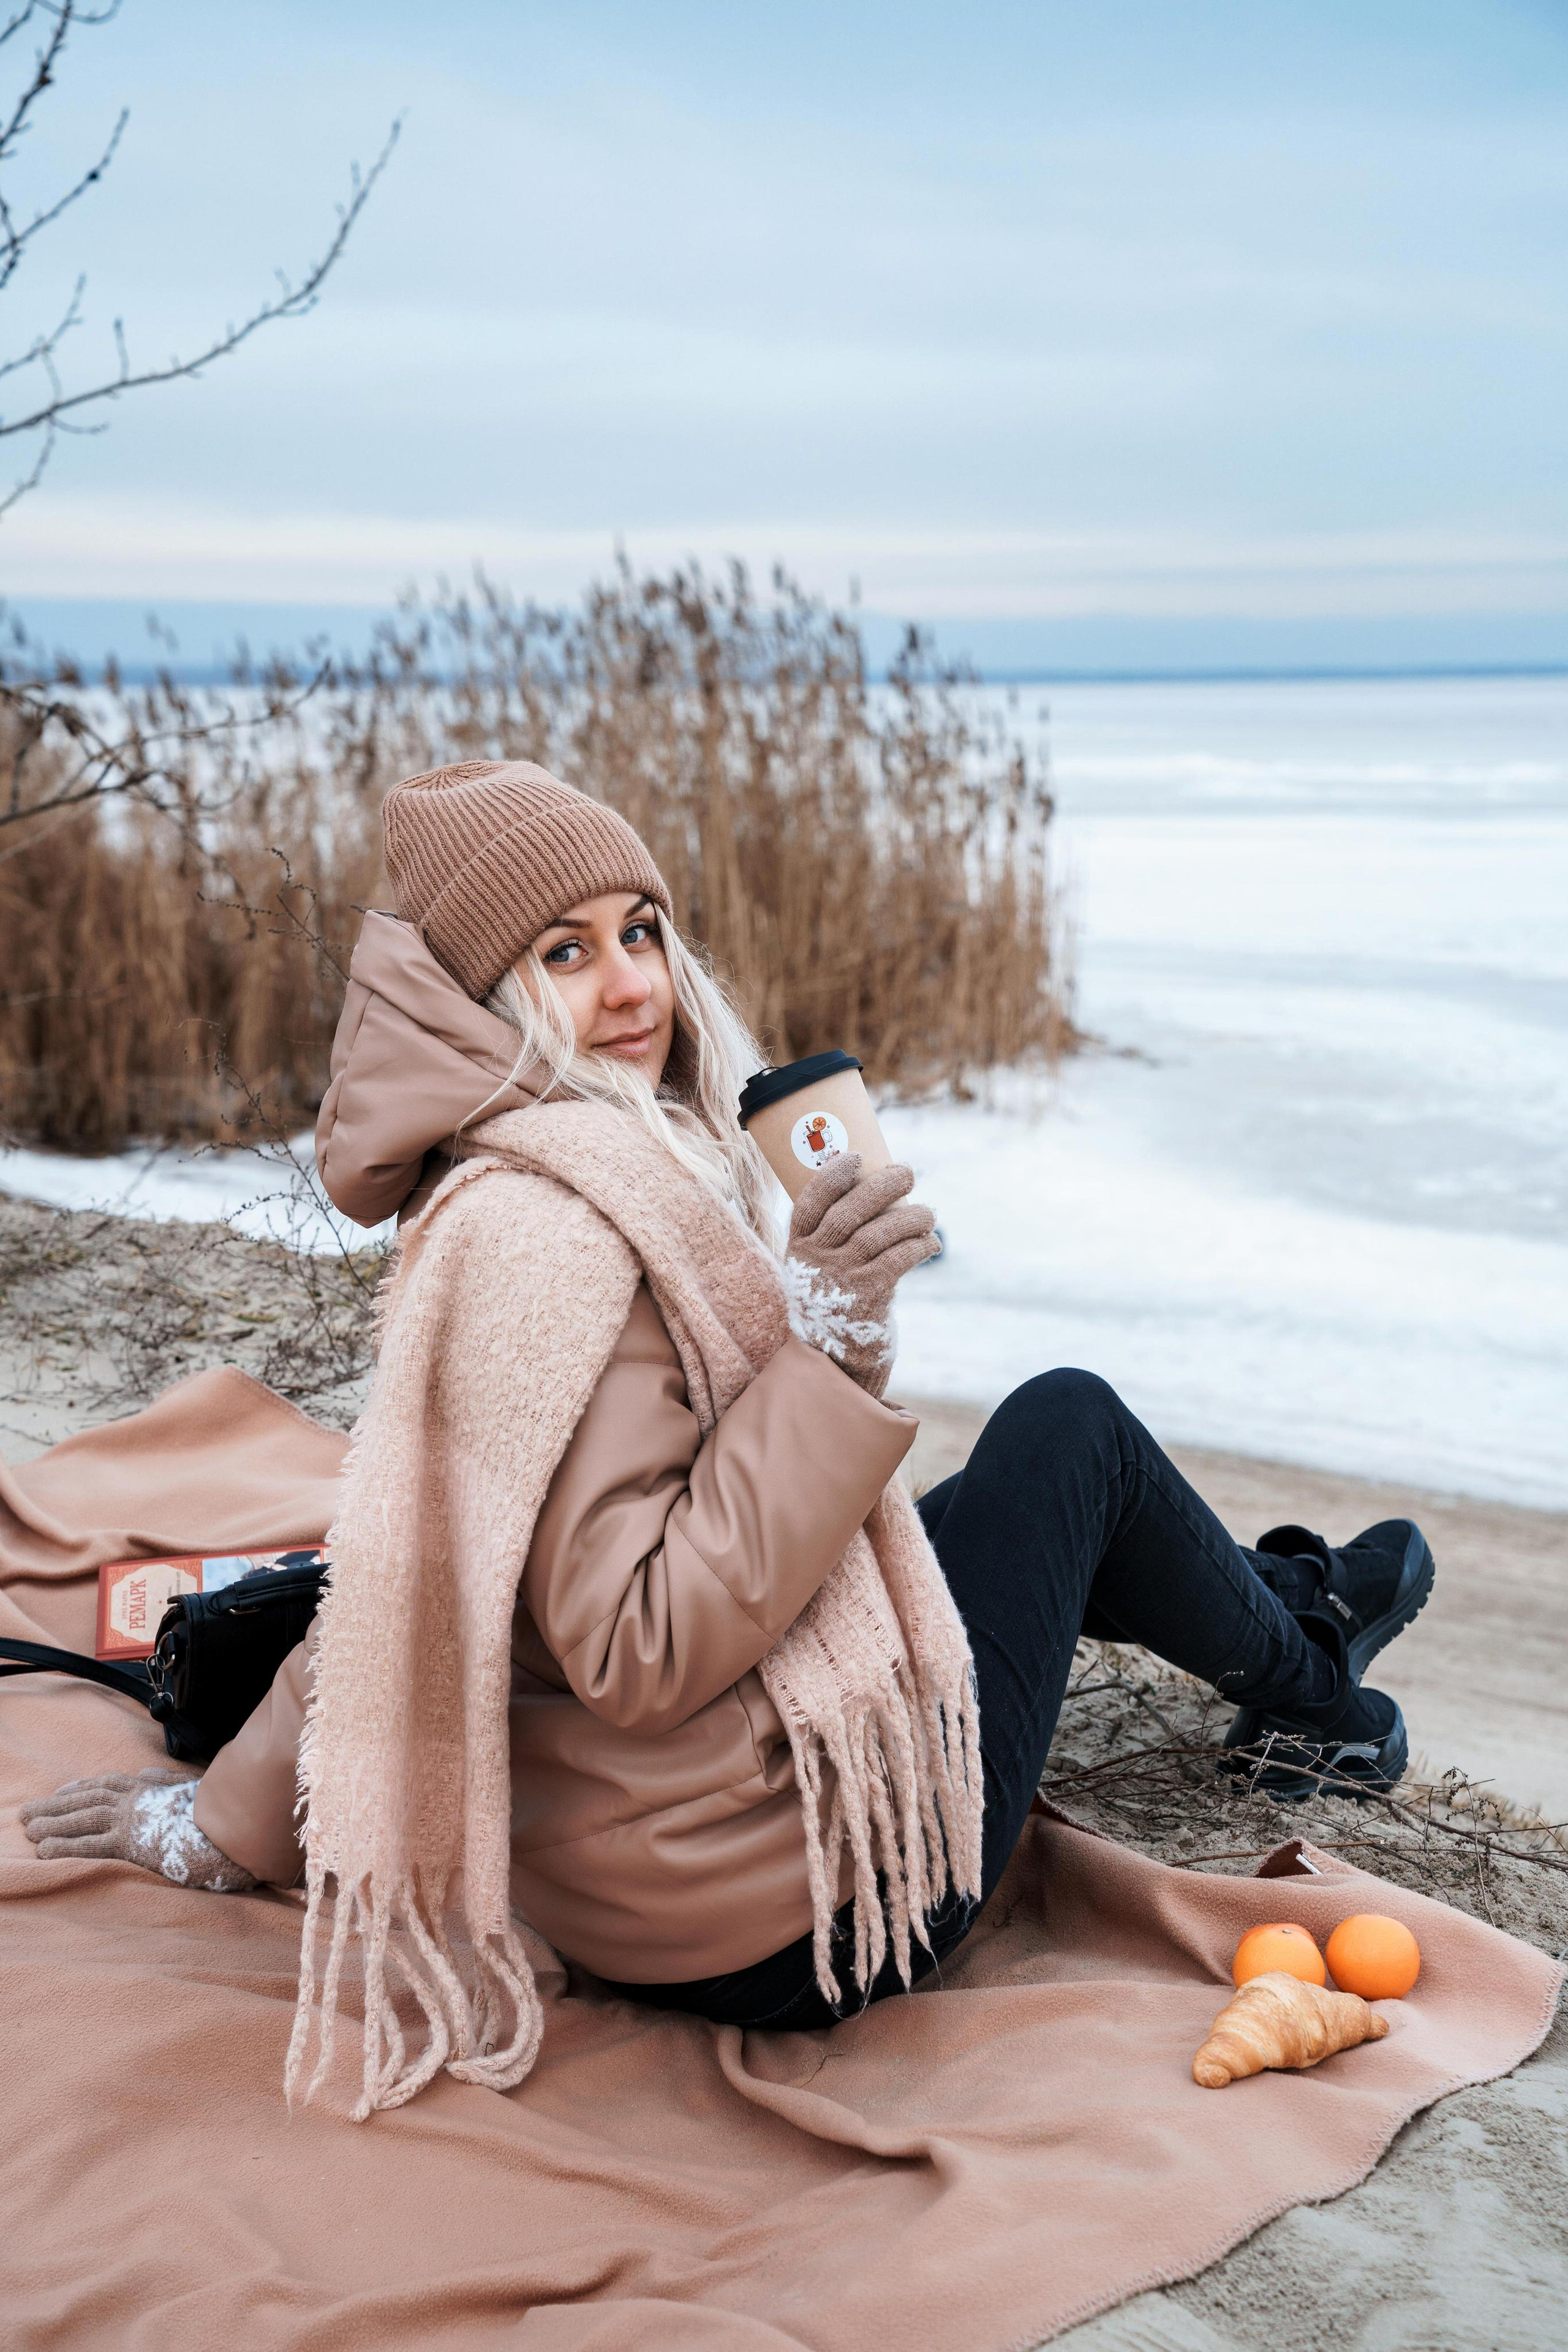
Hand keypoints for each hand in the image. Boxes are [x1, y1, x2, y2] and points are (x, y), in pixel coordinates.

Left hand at [20, 1769, 254, 1891]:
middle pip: (87, 1799)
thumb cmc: (218, 1814)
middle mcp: (136, 1799)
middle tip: (28, 1812)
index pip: (108, 1783)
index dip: (81, 1787)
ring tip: (28, 1828)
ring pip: (82, 1818)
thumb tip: (148, 1772)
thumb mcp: (195, 1789)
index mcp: (150, 1788)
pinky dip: (64, 1846)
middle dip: (55, 1805)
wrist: (232, 1831)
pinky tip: (44, 1850)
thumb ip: (169, 1780)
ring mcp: (132, 1819)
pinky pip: (89, 1845)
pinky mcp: (130, 1843)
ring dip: (52, 1822)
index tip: (62, 1792)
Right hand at [784, 1156, 937, 1395]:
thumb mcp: (818, 1266)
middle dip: (882, 1186)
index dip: (832, 1176)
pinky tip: (931, 1243)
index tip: (855, 1156)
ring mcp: (841, 1279)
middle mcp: (816, 1261)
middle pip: (849, 1212)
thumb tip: (879, 1186)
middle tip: (907, 1172)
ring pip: (879, 1234)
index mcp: (799, 1246)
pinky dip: (919, 1246)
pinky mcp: (867, 1297)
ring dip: (911, 1217)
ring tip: (929, 1214)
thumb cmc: (834, 1297)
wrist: (836, 1356)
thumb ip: (833, 1233)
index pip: (810, 1203)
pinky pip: (898, 1259)